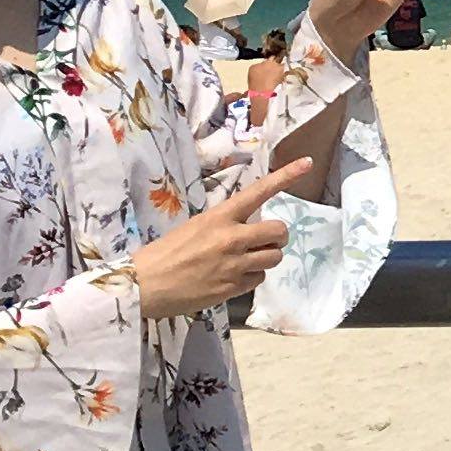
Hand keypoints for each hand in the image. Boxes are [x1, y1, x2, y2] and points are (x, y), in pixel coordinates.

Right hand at [131, 162, 310, 319]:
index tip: (307, 163)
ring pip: (274, 257)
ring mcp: (235, 264)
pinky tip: (232, 278)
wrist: (143, 285)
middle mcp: (231, 238)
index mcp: (219, 217)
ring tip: (245, 260)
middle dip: (278, 236)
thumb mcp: (194, 228)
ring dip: (265, 258)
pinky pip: (258, 279)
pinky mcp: (233, 287)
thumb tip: (246, 228)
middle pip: (279, 231)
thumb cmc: (164, 254)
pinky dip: (251, 278)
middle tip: (266, 241)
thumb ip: (223, 225)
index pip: (258, 192)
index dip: (285, 176)